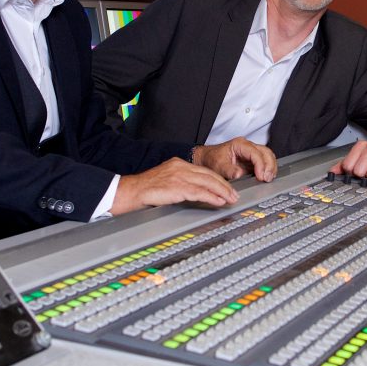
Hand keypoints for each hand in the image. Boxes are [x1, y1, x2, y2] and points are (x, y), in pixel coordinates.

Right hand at [111, 158, 240, 214]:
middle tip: (234, 195)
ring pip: (207, 182)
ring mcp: (179, 176)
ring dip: (222, 192)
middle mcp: (180, 167)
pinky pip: (199, 192)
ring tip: (231, 199)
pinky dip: (212, 197)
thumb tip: (196, 192)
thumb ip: (181, 183)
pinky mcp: (177, 187)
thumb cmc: (146, 189)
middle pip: (209, 175)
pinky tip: (219, 202)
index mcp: (178, 164)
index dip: (218, 180)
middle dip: (224, 186)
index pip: (204, 171)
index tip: (227, 188)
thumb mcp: (166, 180)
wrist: (132, 191)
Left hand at [192, 137, 277, 181]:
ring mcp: (251, 153)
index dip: (260, 165)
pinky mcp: (252, 161)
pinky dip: (268, 169)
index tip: (261, 176)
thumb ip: (229, 170)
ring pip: (268, 156)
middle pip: (265, 152)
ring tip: (268, 179)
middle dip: (269, 166)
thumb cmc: (212, 159)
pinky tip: (267, 177)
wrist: (207, 159)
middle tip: (267, 178)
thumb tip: (239, 174)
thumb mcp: (218, 166)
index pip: (255, 153)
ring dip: (271, 168)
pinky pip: (265, 162)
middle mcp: (248, 147)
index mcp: (240, 144)